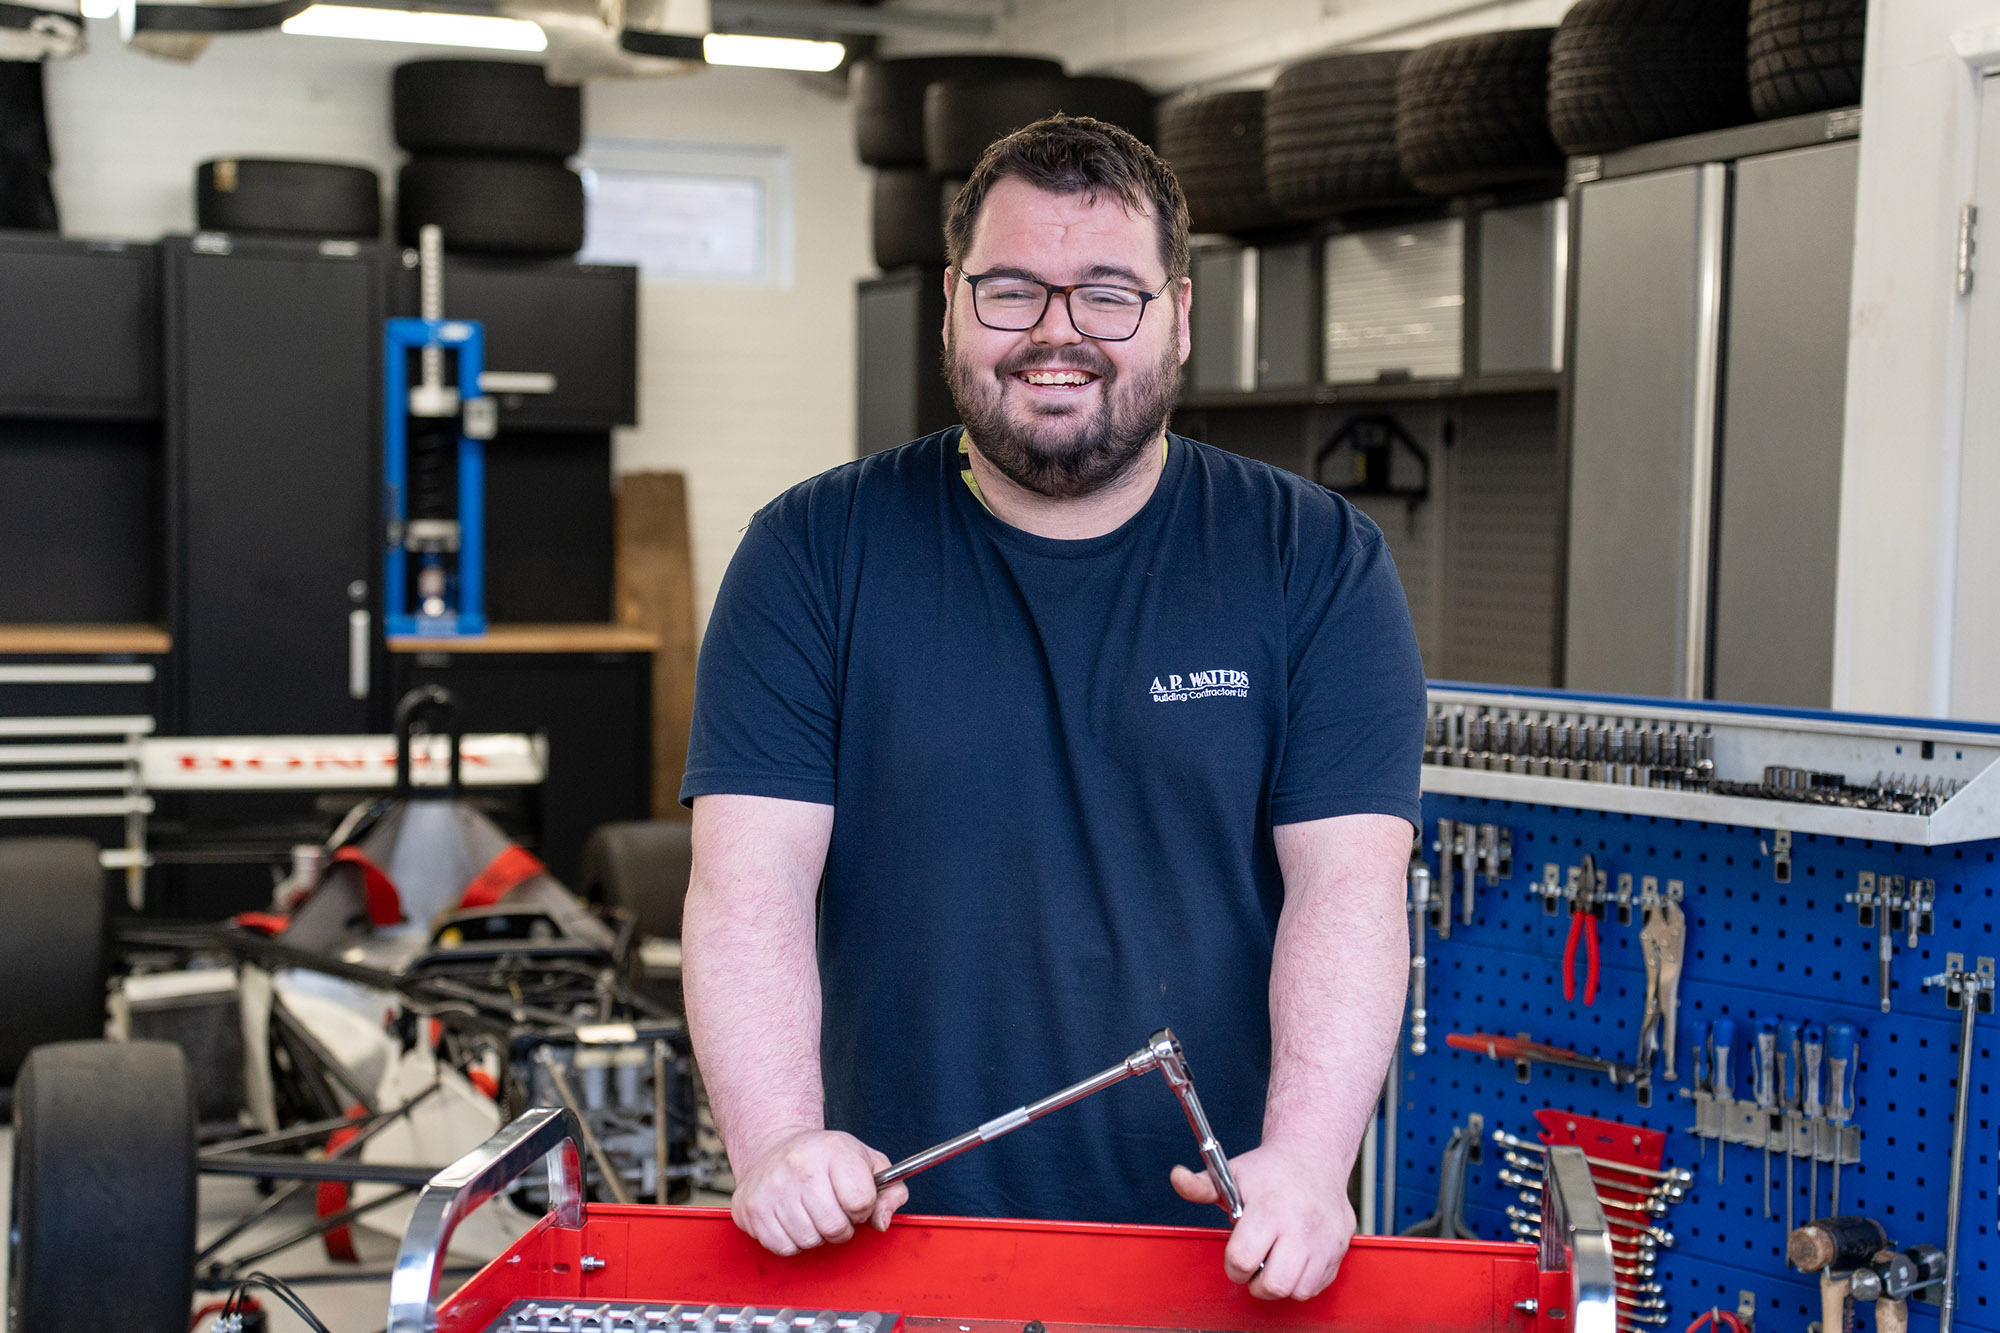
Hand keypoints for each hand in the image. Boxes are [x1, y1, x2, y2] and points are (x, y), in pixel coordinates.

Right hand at [729, 1129, 909, 1255]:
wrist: (775, 1146)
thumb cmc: (826, 1157)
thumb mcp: (867, 1161)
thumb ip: (891, 1190)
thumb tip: (881, 1222)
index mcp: (834, 1150)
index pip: (860, 1202)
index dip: (863, 1209)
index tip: (854, 1201)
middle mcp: (799, 1166)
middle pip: (834, 1227)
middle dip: (840, 1227)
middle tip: (833, 1211)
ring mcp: (772, 1187)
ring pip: (809, 1241)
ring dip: (816, 1235)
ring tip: (812, 1213)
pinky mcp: (751, 1208)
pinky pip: (784, 1248)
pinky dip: (793, 1242)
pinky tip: (793, 1220)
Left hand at [1171, 1140, 1354, 1300]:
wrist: (1314, 1155)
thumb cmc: (1270, 1169)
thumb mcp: (1231, 1172)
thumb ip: (1200, 1185)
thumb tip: (1178, 1178)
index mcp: (1269, 1209)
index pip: (1243, 1260)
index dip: (1234, 1266)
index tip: (1237, 1257)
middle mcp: (1301, 1227)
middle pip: (1275, 1285)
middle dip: (1258, 1283)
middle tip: (1255, 1266)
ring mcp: (1325, 1239)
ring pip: (1299, 1290)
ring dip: (1282, 1284)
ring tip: (1275, 1263)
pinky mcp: (1340, 1248)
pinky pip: (1319, 1285)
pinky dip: (1304, 1281)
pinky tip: (1295, 1260)